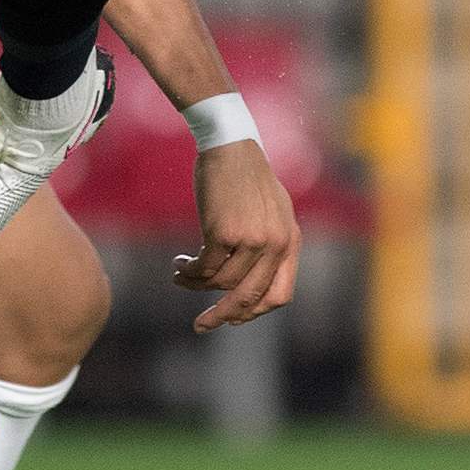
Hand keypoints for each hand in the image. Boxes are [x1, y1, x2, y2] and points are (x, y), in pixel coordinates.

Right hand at [170, 140, 300, 331]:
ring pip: (220, 283)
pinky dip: (188, 273)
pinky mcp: (224, 232)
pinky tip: (179, 267)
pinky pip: (204, 268)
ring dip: (196, 285)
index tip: (233, 318)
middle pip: (249, 298)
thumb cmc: (245, 176)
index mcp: (290, 241)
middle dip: (223, 316)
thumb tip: (252, 282)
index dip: (255, 311)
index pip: (280, 295)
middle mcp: (275, 244)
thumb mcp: (271, 210)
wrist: (230, 143)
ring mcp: (252, 239)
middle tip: (201, 325)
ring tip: (180, 275)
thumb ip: (270, 243)